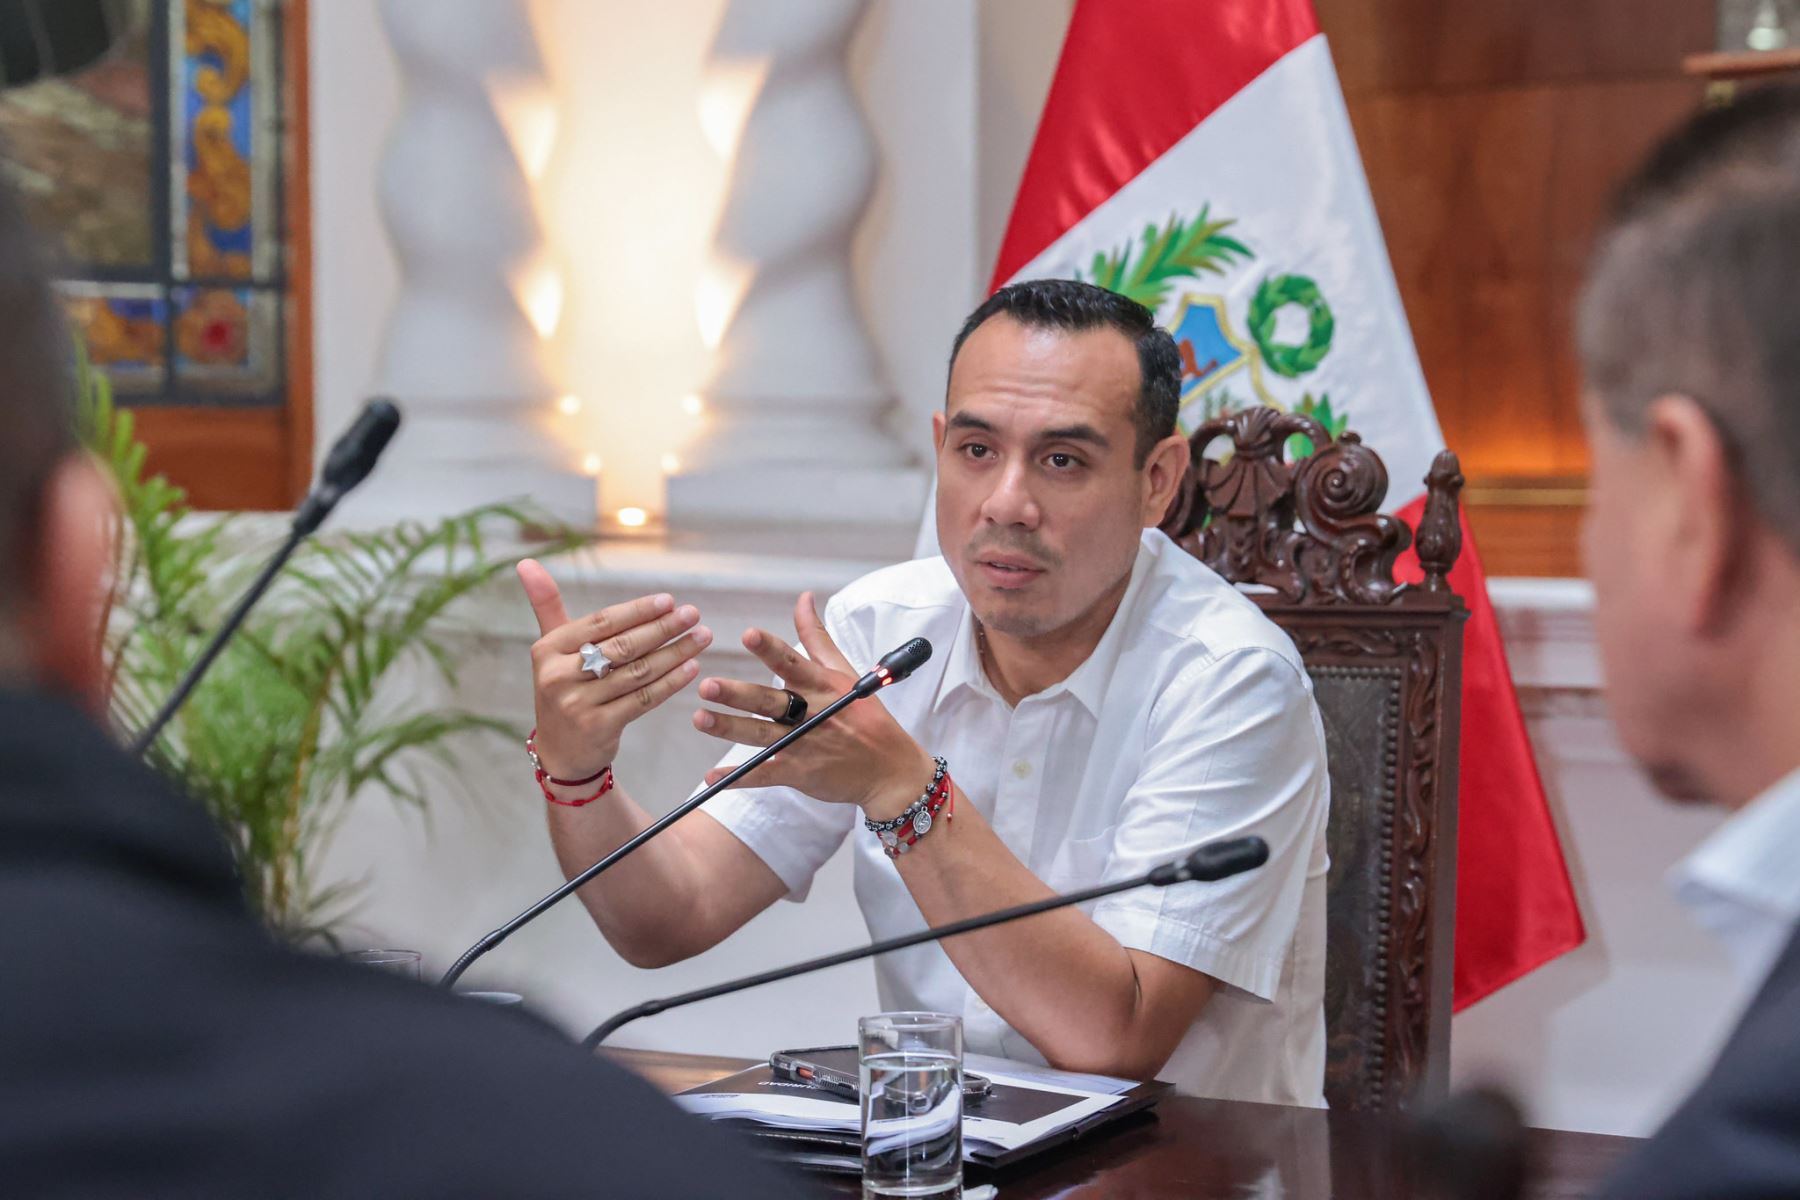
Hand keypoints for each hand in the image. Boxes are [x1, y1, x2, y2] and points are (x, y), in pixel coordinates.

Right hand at [519, 559, 711, 780]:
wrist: (561, 753)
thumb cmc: (563, 688)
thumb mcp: (551, 649)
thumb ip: (546, 605)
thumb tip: (526, 561)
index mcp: (548, 649)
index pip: (601, 623)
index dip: (638, 610)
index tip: (669, 601)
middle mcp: (558, 675)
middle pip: (622, 646)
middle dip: (663, 628)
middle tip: (693, 615)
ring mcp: (577, 704)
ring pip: (637, 672)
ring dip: (675, 653)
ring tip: (702, 638)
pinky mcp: (598, 727)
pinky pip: (643, 699)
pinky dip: (670, 682)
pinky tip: (691, 668)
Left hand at [694, 592, 932, 817]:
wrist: (890, 769)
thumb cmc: (866, 715)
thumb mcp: (844, 671)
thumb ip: (817, 637)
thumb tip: (802, 599)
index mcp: (821, 685)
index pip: (791, 662)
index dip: (770, 649)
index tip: (748, 635)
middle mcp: (810, 713)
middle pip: (769, 702)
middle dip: (738, 694)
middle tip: (708, 686)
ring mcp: (803, 745)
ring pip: (760, 735)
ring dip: (729, 728)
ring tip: (700, 718)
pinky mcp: (799, 772)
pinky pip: (764, 775)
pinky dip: (739, 777)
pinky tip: (713, 776)